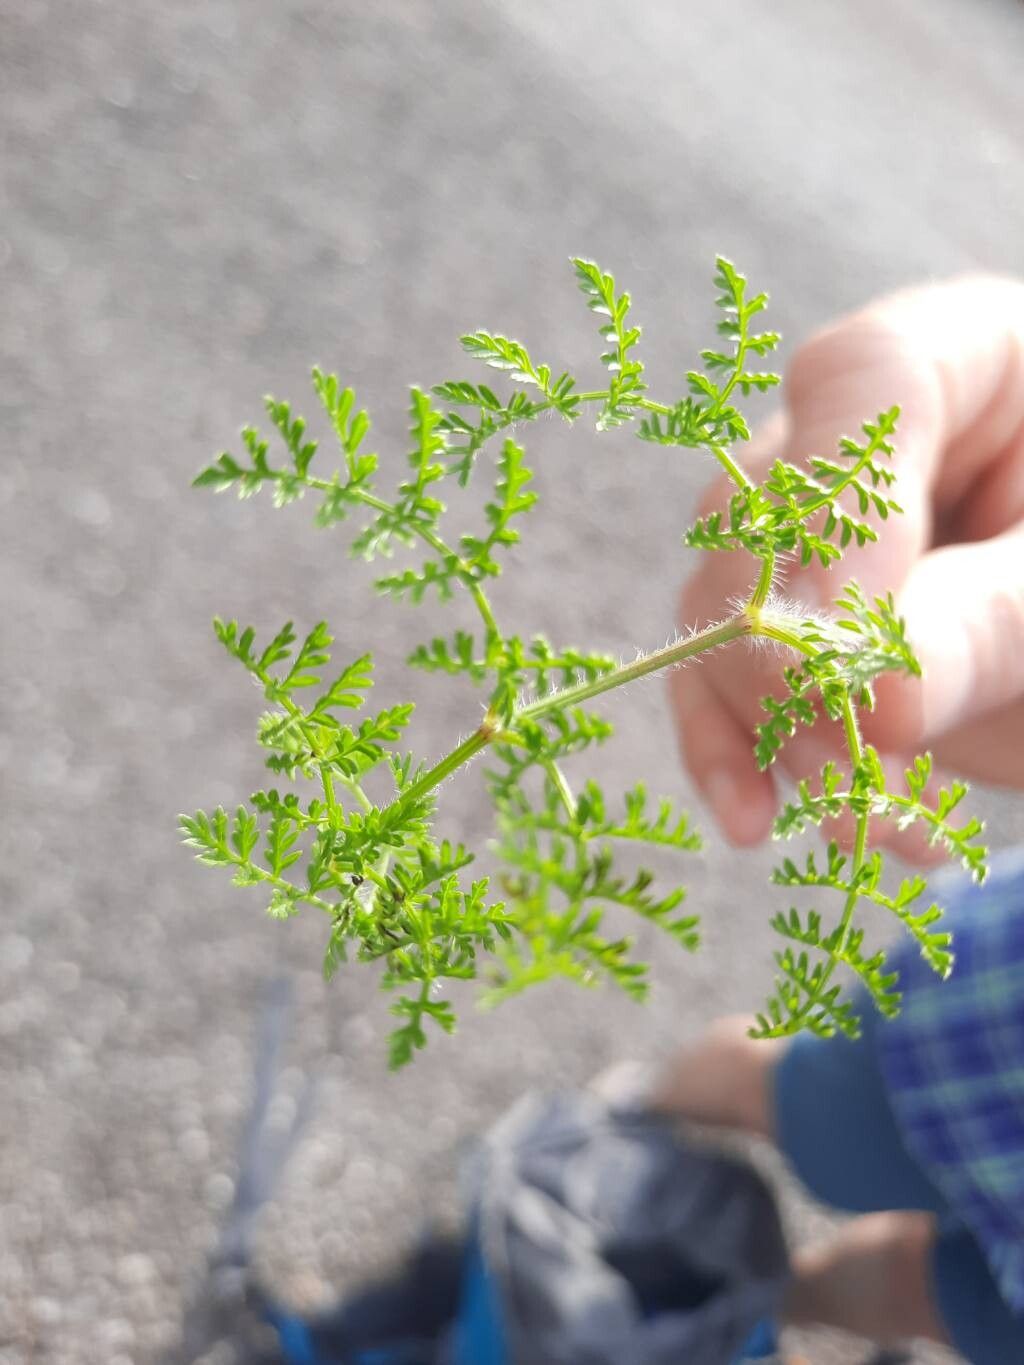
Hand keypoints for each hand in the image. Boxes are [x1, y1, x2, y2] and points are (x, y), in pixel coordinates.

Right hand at [672, 275, 1023, 851]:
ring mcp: (820, 537)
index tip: (842, 637)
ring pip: (728, 606)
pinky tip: (754, 819)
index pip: (863, 380)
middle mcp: (866, 439)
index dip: (832, 500)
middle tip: (837, 760)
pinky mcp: (802, 629)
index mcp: (969, 357)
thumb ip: (998, 624)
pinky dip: (739, 754)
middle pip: (766, 506)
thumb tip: (881, 707)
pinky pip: (730, 675)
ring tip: (855, 821)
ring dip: (772, 726)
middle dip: (788, 651)